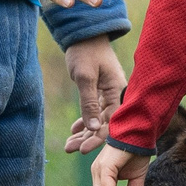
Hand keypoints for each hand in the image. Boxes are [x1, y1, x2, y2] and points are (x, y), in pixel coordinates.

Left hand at [62, 37, 125, 154]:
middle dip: (88, 139)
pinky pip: (94, 111)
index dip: (98, 138)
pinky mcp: (100, 92)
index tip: (84, 150)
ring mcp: (108, 94)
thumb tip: (93, 127)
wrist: (84, 34)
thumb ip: (89, 103)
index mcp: (117, 92)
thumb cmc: (86, 52)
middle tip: (71, 150)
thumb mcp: (85, 77)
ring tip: (68, 145)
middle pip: (104, 124)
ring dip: (84, 133)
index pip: (110, 122)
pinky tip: (73, 131)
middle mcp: (116, 95)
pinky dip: (84, 121)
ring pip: (97, 119)